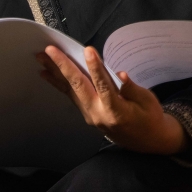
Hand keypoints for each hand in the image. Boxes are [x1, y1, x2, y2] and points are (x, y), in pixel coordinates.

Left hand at [36, 45, 187, 155]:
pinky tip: (47, 73)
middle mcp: (98, 114)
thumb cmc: (149, 118)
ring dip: (55, 72)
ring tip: (41, 57)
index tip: (88, 50)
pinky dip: (58, 83)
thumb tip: (120, 75)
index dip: (95, 67)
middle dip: (63, 66)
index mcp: (116, 111)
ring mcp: (90, 115)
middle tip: (50, 50)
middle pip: (78, 86)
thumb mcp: (148, 102)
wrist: (146, 141)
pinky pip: (71, 95)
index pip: (104, 86)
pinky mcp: (86, 113)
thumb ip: (132, 89)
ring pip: (70, 90)